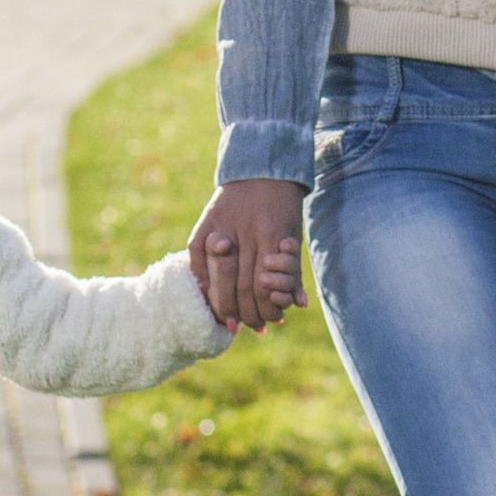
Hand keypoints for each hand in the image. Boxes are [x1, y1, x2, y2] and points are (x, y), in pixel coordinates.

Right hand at [190, 178, 305, 333]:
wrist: (261, 167)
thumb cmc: (284, 204)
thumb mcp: (293, 233)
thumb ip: (293, 270)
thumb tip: (298, 305)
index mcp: (271, 231)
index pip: (263, 284)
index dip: (266, 308)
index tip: (271, 322)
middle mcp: (244, 230)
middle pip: (239, 285)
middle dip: (247, 313)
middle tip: (252, 328)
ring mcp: (221, 224)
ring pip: (218, 276)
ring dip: (224, 304)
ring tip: (232, 323)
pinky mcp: (205, 222)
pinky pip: (197, 257)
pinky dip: (203, 280)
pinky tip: (210, 297)